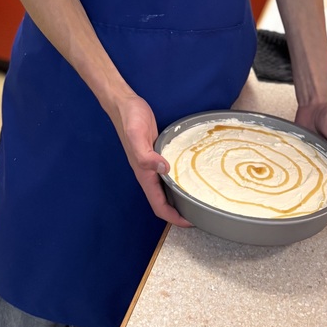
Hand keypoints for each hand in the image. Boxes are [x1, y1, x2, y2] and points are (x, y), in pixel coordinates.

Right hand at [112, 93, 192, 227]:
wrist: (125, 104)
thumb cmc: (129, 120)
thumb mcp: (137, 135)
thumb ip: (146, 155)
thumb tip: (164, 169)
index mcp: (144, 175)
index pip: (159, 206)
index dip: (173, 218)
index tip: (190, 222)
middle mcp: (148, 173)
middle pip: (164, 201)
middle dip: (180, 211)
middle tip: (201, 212)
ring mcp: (153, 163)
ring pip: (167, 187)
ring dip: (180, 196)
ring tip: (199, 197)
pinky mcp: (158, 153)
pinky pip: (170, 172)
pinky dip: (180, 178)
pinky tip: (191, 173)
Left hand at [295, 100, 326, 191]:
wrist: (315, 104)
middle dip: (326, 187)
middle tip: (321, 200)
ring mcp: (314, 155)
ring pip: (312, 172)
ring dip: (309, 180)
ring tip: (304, 194)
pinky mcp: (302, 150)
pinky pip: (299, 162)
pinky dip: (296, 169)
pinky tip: (291, 177)